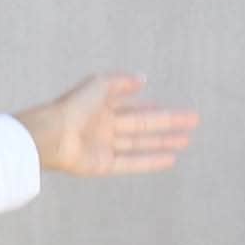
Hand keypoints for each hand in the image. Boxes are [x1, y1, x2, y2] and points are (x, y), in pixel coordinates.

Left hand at [17, 73, 199, 178]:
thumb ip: (120, 81)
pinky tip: (171, 159)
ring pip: (141, 145)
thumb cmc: (71, 106)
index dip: (151, 108)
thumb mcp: (98, 84)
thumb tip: (143, 79)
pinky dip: (151, 161)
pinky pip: (132, 163)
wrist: (50, 134)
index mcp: (102, 107)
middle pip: (143, 126)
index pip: (133, 108)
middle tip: (193, 122)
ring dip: (164, 142)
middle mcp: (105, 128)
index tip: (170, 109)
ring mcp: (104, 147)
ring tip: (187, 140)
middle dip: (168, 124)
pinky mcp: (102, 165)